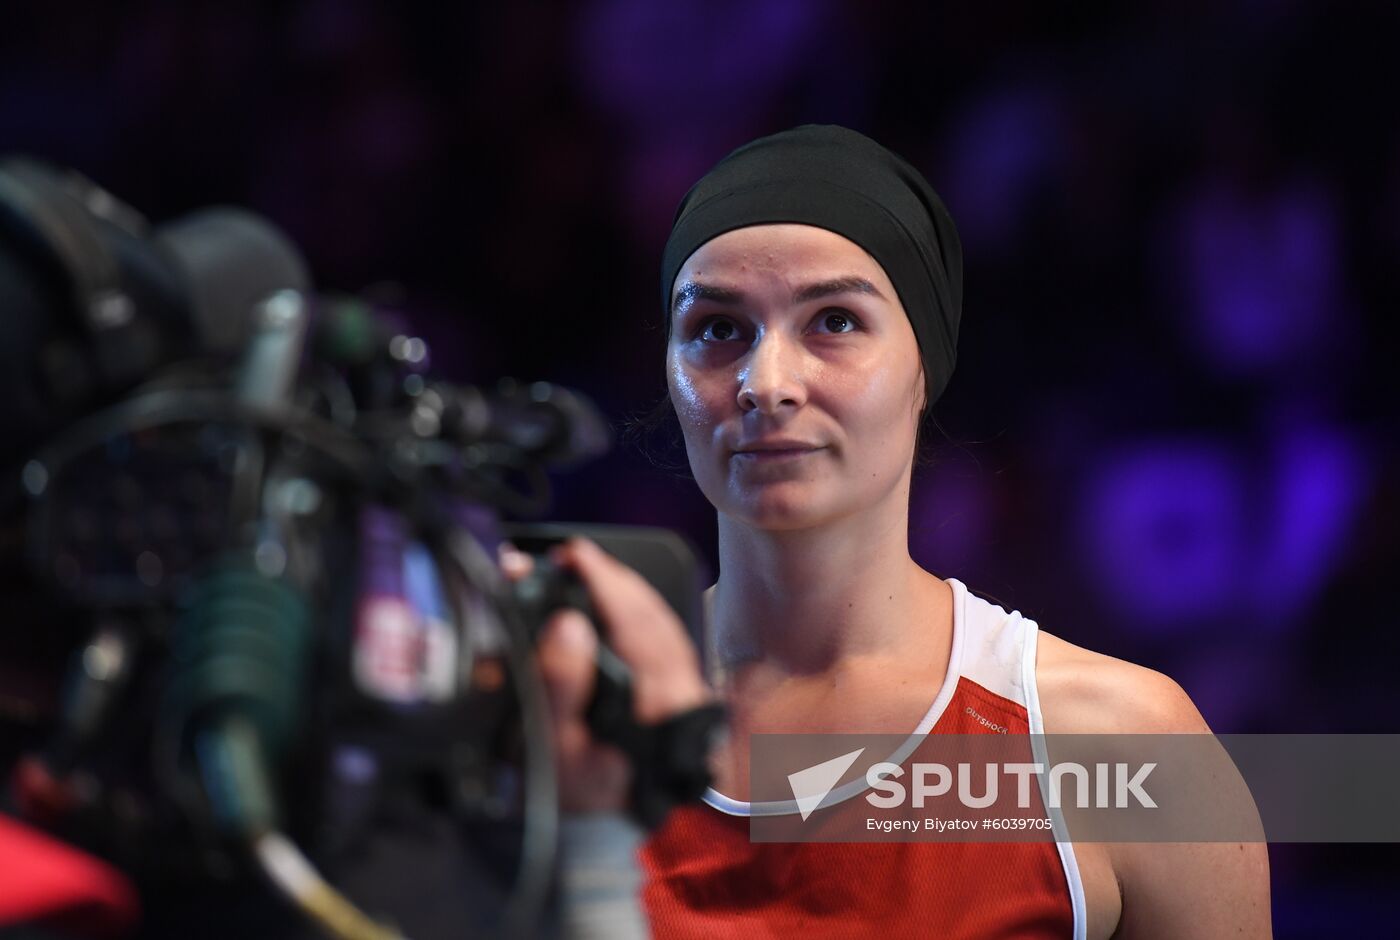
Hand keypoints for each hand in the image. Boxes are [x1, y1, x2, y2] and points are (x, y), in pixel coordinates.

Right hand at [498, 536, 713, 813]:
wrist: (601, 833)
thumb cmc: (574, 792)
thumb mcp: (553, 746)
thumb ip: (558, 685)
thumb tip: (567, 623)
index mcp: (653, 703)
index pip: (633, 623)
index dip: (601, 580)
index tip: (571, 554)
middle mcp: (680, 694)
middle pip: (652, 615)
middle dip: (611, 577)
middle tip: (571, 556)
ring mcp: (687, 694)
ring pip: (663, 624)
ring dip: (626, 591)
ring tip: (588, 570)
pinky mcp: (683, 696)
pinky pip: (666, 639)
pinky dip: (639, 614)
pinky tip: (617, 603)